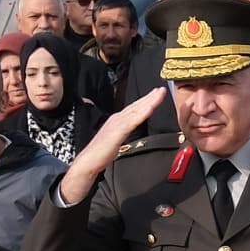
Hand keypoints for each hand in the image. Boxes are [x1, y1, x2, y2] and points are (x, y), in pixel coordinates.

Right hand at [57, 86, 169, 203]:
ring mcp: (118, 124)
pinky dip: (142, 113)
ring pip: (137, 110)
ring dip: (149, 101)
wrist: (88, 161)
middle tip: (161, 89)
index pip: (133, 108)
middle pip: (136, 105)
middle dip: (150, 96)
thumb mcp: (115, 140)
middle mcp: (117, 119)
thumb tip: (128, 132)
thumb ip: (122, 133)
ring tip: (160, 93)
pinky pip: (133, 121)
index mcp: (116, 121)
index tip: (155, 94)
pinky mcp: (118, 131)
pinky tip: (151, 108)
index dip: (145, 100)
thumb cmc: (100, 154)